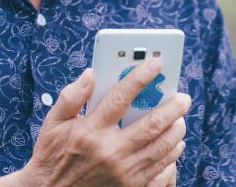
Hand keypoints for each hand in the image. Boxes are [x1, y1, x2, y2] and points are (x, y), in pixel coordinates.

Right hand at [19, 59, 189, 186]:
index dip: (140, 77)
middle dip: (173, 107)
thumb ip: (71, 96)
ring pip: (161, 147)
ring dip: (176, 129)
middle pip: (152, 125)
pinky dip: (172, 152)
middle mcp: (110, 151)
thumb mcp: (53, 123)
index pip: (121, 97)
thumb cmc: (52, 155)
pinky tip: (175, 142)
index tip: (156, 63)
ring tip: (181, 117)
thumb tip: (91, 73)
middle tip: (183, 96)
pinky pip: (160, 167)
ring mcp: (123, 172)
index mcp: (90, 130)